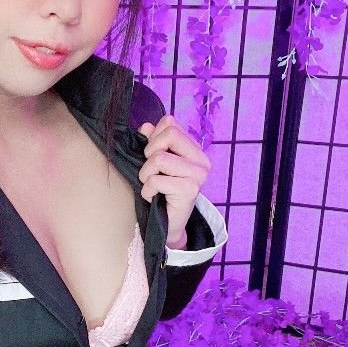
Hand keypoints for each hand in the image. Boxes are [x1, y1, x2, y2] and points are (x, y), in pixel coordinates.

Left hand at [137, 117, 210, 247]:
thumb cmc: (160, 191)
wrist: (167, 223)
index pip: (170, 123)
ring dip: (146, 175)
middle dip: (150, 153)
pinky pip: (156, 180)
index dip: (153, 138)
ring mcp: (198, 174)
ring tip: (153, 186)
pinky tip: (155, 197)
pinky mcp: (190, 190)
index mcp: (194, 149)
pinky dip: (147, 190)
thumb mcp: (154, 162)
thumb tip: (147, 127)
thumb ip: (151, 141)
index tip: (153, 156)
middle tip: (152, 172)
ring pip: (159, 158)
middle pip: (169, 134)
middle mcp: (201, 160)